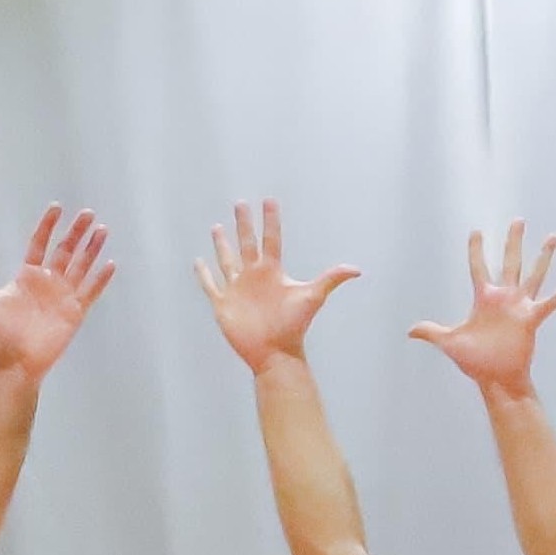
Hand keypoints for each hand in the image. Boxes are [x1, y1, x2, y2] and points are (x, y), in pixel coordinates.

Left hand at [0, 205, 115, 380]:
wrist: (17, 361)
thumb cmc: (1, 332)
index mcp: (29, 275)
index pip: (40, 244)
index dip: (47, 226)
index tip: (56, 208)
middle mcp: (48, 281)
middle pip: (65, 251)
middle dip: (77, 232)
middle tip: (87, 213)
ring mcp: (64, 295)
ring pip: (81, 267)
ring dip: (91, 249)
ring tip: (102, 230)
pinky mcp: (75, 311)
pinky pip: (91, 292)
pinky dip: (100, 279)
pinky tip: (110, 264)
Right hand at [194, 201, 357, 369]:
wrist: (275, 353)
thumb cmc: (294, 326)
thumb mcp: (312, 297)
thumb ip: (331, 280)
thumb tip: (356, 269)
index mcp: (272, 271)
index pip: (271, 239)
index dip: (270, 221)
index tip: (269, 201)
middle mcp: (254, 276)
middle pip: (247, 243)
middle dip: (243, 224)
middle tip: (240, 203)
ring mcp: (238, 289)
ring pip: (227, 260)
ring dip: (222, 245)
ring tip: (217, 228)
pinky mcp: (224, 304)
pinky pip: (211, 285)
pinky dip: (203, 274)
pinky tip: (199, 262)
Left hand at [410, 221, 555, 397]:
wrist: (495, 379)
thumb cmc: (475, 361)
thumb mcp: (450, 343)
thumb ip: (432, 332)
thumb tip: (409, 331)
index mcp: (484, 299)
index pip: (478, 267)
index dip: (476, 249)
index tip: (476, 231)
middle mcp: (504, 298)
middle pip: (510, 262)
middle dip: (513, 241)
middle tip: (518, 220)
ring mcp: (519, 307)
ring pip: (533, 274)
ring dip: (543, 257)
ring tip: (553, 237)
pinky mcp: (531, 320)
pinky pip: (548, 304)